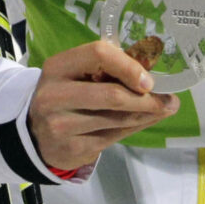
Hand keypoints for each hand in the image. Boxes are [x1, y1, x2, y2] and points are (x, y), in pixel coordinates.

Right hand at [25, 40, 177, 178]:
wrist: (34, 133)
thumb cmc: (65, 96)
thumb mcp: (75, 75)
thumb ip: (107, 71)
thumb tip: (154, 74)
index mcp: (58, 67)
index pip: (98, 54)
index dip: (129, 66)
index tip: (149, 79)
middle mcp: (55, 95)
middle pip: (112, 95)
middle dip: (147, 99)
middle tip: (170, 100)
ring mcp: (61, 125)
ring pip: (118, 119)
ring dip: (148, 114)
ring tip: (165, 109)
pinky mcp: (72, 148)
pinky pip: (114, 137)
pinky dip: (135, 128)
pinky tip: (145, 121)